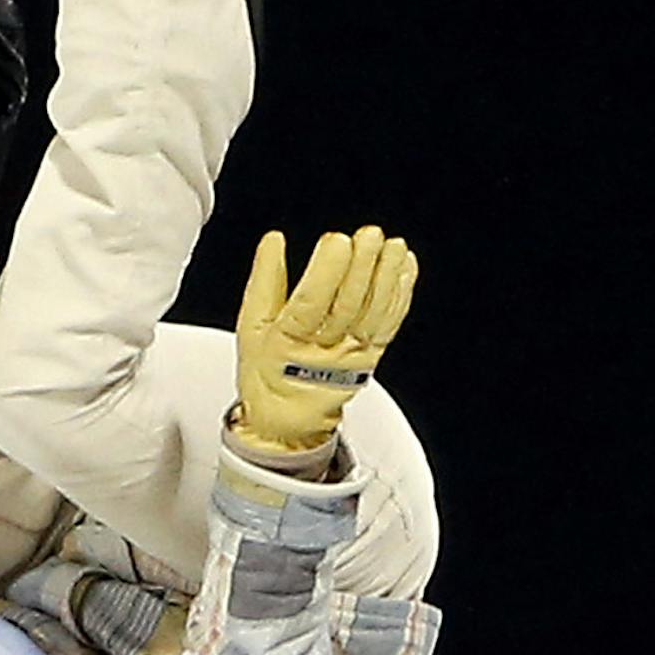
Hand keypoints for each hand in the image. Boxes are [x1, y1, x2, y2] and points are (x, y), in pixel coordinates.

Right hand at [230, 226, 417, 458]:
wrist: (288, 419)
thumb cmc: (267, 369)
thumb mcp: (250, 327)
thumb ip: (264, 281)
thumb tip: (274, 241)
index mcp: (289, 341)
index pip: (312, 304)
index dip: (327, 272)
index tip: (336, 241)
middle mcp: (325, 349)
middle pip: (349, 305)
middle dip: (362, 266)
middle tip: (370, 235)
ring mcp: (353, 354)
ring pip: (375, 313)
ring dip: (387, 277)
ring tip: (394, 247)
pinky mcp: (372, 355)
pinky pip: (390, 323)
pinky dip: (401, 293)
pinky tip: (403, 269)